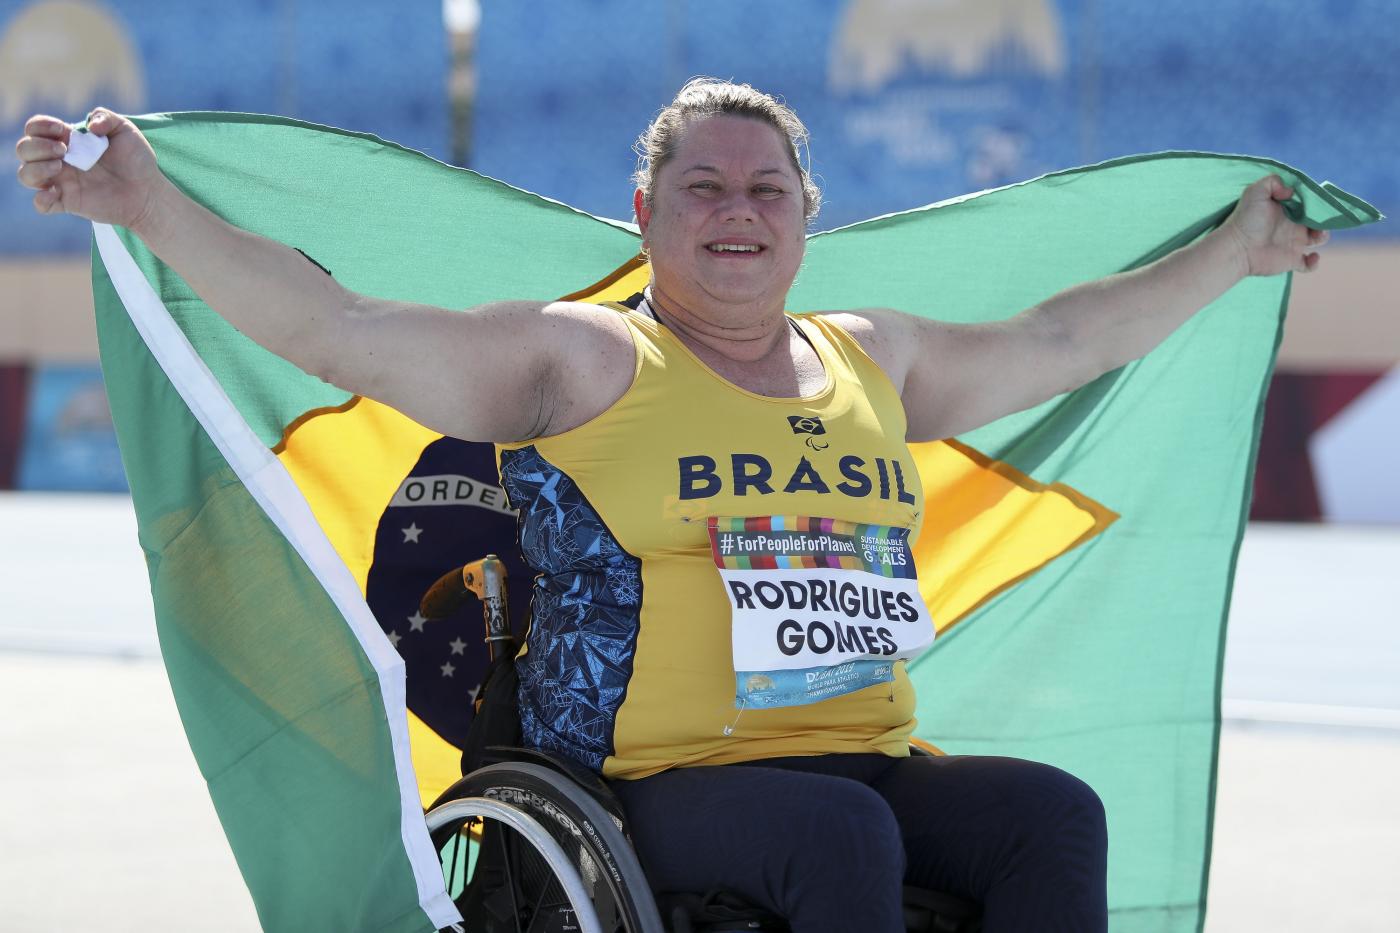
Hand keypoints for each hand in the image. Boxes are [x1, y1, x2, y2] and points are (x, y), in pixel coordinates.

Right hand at [15, 107, 165, 231]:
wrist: (149, 191)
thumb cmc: (136, 160)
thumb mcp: (125, 130)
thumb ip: (106, 117)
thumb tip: (89, 126)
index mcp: (67, 140)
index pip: (35, 128)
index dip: (40, 126)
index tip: (62, 130)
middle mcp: (59, 160)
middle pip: (24, 149)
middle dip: (37, 146)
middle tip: (64, 150)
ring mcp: (62, 182)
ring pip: (25, 175)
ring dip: (35, 168)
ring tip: (60, 166)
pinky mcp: (69, 202)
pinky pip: (41, 204)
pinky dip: (41, 199)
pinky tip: (57, 192)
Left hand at [1221, 175, 1329, 276]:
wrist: (1237, 248)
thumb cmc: (1245, 219)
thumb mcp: (1256, 191)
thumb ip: (1273, 182)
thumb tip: (1291, 191)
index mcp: (1287, 209)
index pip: (1308, 203)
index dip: (1317, 202)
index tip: (1320, 201)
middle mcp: (1292, 225)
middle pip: (1318, 220)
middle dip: (1325, 218)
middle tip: (1319, 219)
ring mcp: (1292, 243)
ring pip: (1318, 238)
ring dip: (1323, 235)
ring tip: (1316, 235)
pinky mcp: (1291, 260)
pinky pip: (1309, 264)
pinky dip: (1314, 262)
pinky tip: (1311, 256)